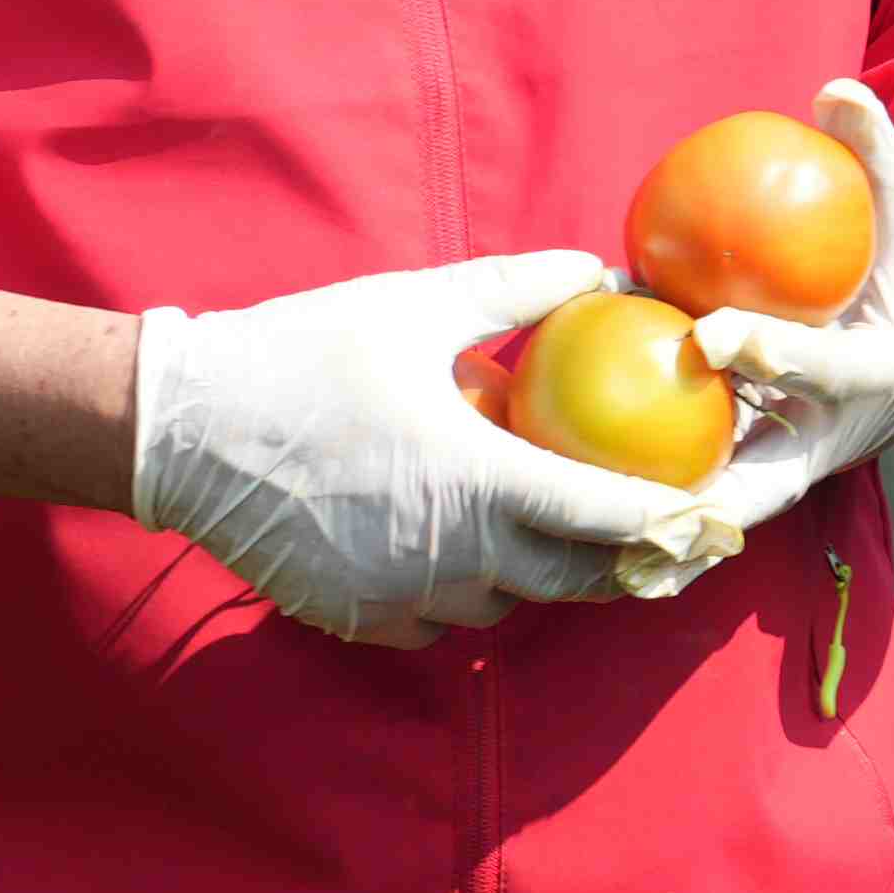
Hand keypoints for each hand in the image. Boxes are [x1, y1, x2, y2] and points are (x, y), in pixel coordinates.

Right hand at [131, 250, 700, 647]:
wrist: (181, 430)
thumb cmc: (299, 356)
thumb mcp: (415, 306)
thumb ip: (518, 290)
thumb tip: (599, 269)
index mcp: (480, 478)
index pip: (607, 516)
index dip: (670, 519)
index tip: (712, 513)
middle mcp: (455, 553)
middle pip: (576, 582)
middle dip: (625, 564)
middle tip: (658, 539)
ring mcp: (407, 596)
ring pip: (507, 606)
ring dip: (536, 576)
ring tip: (550, 536)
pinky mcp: (362, 619)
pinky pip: (440, 623)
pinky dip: (462, 594)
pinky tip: (455, 551)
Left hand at [618, 81, 893, 586]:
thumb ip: (875, 149)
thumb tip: (838, 87)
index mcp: (886, 370)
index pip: (827, 366)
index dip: (774, 351)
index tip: (710, 332)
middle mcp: (847, 433)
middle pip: (775, 476)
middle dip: (710, 497)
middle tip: (635, 498)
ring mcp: (809, 458)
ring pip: (737, 499)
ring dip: (674, 518)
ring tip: (596, 532)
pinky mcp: (778, 464)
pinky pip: (716, 486)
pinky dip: (667, 504)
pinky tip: (588, 500)